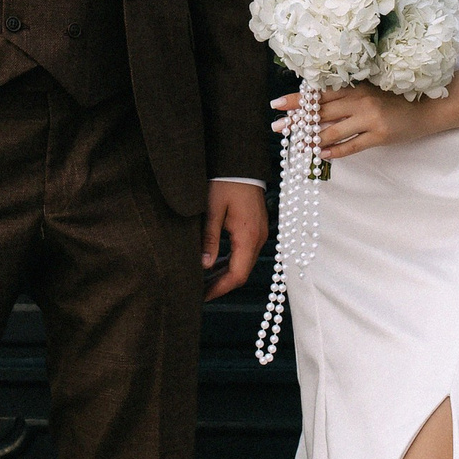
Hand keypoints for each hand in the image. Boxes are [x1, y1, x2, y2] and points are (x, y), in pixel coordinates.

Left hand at [203, 180, 269, 296]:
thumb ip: (209, 238)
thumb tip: (205, 265)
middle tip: (199, 293)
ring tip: (203, 282)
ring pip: (244, 263)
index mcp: (248, 236)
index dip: (220, 289)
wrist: (240, 161)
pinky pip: (245, 252)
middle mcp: (258, 237)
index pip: (237, 275)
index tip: (202, 296)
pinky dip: (230, 261)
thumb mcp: (212, 209)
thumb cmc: (225, 181)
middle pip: (242, 272)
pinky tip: (214, 264)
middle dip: (221, 285)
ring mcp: (259, 233)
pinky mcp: (255, 227)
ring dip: (225, 274)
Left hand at [275, 85, 429, 159]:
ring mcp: (369, 119)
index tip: (277, 104)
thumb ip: (349, 95)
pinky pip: (352, 146)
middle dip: (297, 121)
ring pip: (333, 131)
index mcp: (355, 87)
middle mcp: (359, 101)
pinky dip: (336, 151)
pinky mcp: (380, 135)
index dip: (297, 99)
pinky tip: (323, 155)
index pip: (319, 94)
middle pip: (320, 112)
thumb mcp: (371, 90)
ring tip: (296, 145)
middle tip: (276, 127)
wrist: (429, 107)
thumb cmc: (398, 97)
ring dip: (312, 139)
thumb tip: (319, 102)